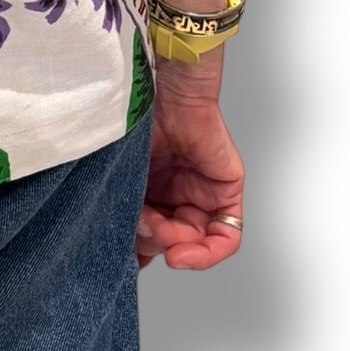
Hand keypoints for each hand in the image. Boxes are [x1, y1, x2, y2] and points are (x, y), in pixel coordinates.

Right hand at [137, 56, 243, 269]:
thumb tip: (133, 251)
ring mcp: (200, 194)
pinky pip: (227, 237)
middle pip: (169, 241)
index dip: (136, 254)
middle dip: (154, 243)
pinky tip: (188, 250)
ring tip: (161, 230)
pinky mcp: (226, 191)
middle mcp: (172, 194)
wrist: (163, 87)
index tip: (124, 263)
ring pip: (194, 242)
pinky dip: (209, 252)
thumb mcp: (123, 173)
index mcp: (145, 188)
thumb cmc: (135, 116)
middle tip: (143, 231)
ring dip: (177, 246)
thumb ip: (127, 210)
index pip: (145, 235)